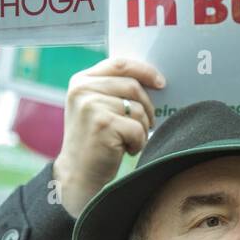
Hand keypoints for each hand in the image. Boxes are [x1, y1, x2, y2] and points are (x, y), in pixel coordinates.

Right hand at [51, 58, 163, 217]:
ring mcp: (91, 106)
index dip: (144, 71)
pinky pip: (137, 128)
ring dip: (141, 128)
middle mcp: (83, 90)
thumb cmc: (94, 142)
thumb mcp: (96, 108)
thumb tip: (153, 81)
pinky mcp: (103, 124)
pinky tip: (125, 149)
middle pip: (133, 86)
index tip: (160, 83)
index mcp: (81, 81)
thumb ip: (114, 90)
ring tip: (128, 140)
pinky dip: (138, 142)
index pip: (120, 64)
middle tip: (148, 124)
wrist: (78, 174)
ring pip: (137, 109)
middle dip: (147, 107)